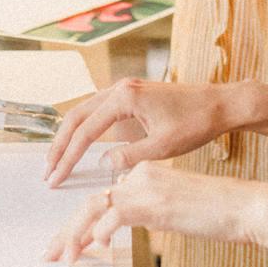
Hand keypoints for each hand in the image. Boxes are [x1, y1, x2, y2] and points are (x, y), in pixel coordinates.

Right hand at [44, 78, 248, 185]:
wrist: (219, 104)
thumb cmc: (195, 122)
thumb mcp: (163, 146)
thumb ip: (130, 156)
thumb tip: (105, 164)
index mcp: (125, 97)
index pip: (85, 131)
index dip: (68, 158)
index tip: (55, 178)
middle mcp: (120, 88)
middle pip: (76, 117)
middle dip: (60, 146)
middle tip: (48, 172)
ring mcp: (125, 89)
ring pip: (85, 112)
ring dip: (70, 136)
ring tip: (57, 161)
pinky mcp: (131, 95)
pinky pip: (98, 111)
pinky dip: (85, 129)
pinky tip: (80, 145)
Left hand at [46, 160, 257, 263]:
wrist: (241, 205)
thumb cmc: (214, 212)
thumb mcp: (174, 211)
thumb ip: (148, 214)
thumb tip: (124, 228)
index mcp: (143, 173)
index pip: (103, 198)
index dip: (80, 224)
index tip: (68, 245)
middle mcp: (140, 175)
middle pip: (92, 202)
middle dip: (67, 231)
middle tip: (51, 254)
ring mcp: (146, 186)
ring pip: (96, 208)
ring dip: (75, 235)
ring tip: (63, 258)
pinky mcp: (154, 201)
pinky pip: (116, 216)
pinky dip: (101, 233)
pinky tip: (97, 248)